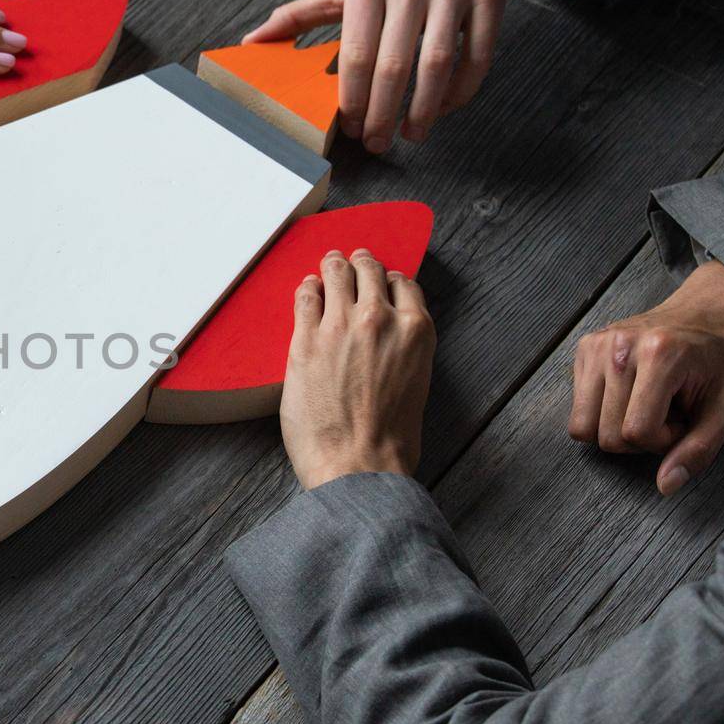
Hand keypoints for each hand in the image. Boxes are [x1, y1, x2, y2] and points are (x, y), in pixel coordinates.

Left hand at [246, 0, 508, 151]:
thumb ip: (301, 15)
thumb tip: (250, 42)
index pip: (356, 53)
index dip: (353, 98)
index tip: (349, 127)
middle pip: (395, 64)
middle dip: (383, 113)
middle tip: (376, 143)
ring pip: (439, 62)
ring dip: (425, 109)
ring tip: (412, 135)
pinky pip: (477, 54)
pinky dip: (461, 90)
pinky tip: (444, 109)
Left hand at [281, 248, 435, 488]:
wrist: (358, 463)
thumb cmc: (390, 440)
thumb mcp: (417, 384)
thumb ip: (405, 353)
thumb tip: (389, 346)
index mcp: (417, 331)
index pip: (404, 285)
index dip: (390, 279)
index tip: (382, 279)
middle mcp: (380, 319)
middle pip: (369, 272)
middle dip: (361, 263)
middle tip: (353, 260)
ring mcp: (340, 326)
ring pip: (336, 275)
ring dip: (333, 266)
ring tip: (329, 263)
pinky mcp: (305, 340)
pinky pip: (305, 298)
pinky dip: (307, 288)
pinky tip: (307, 286)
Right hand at [569, 260, 723, 495]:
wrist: (707, 316)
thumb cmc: (719, 362)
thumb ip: (698, 450)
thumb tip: (665, 485)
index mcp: (660, 356)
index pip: (635, 432)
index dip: (662, 442)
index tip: (682, 422)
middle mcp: (620, 347)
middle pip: (605, 435)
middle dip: (638, 438)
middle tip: (665, 414)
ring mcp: (597, 345)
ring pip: (583, 425)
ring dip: (615, 426)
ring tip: (645, 405)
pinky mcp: (584, 347)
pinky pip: (577, 406)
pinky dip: (602, 410)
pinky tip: (630, 393)